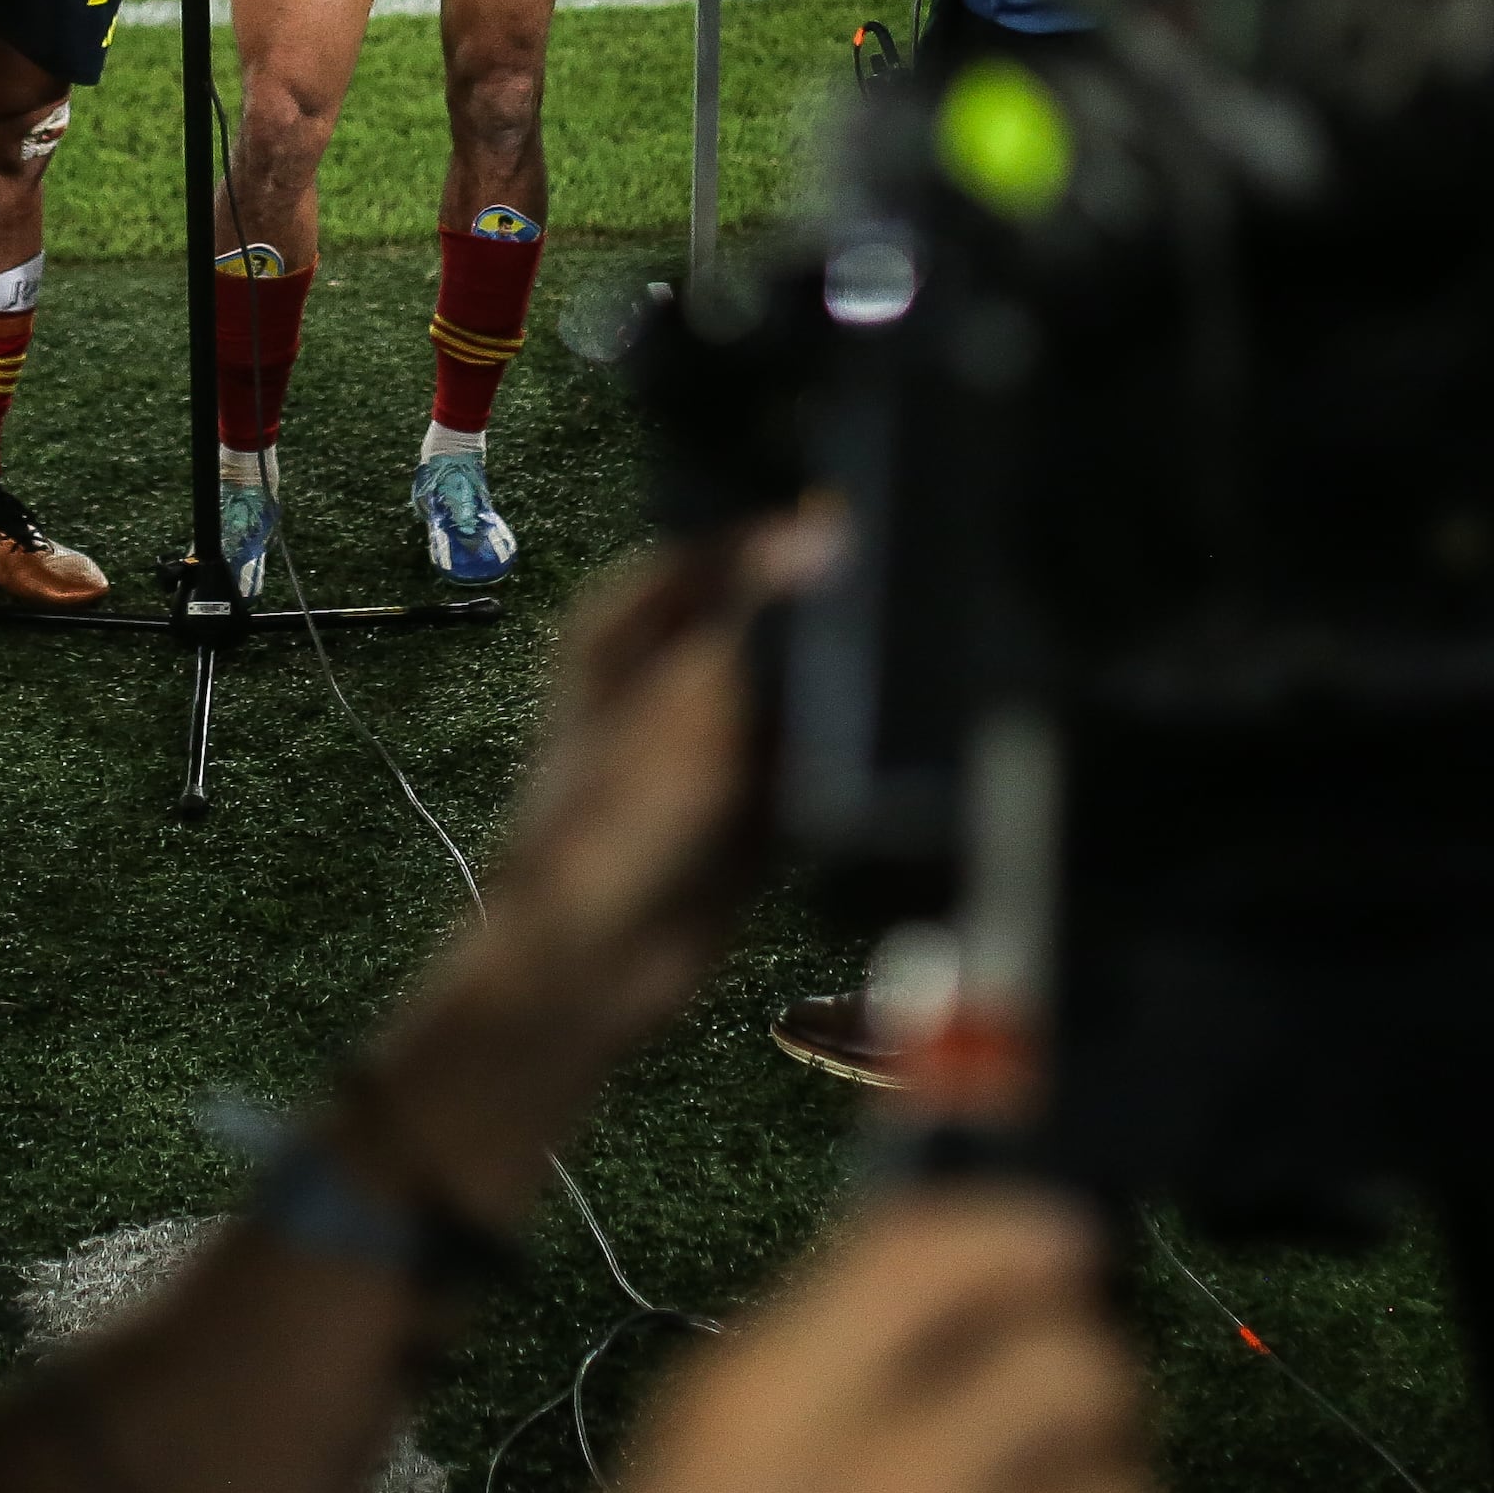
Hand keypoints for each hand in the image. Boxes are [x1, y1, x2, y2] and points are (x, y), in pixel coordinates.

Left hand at [348, 520, 827, 1212]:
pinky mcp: (757, 789)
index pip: (735, 544)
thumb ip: (757, 610)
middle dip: (832, 622)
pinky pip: (822, 749)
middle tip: (897, 626)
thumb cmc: (610, 825)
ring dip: (843, 692)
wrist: (595, 964)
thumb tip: (821, 528)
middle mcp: (676, 658)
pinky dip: (845, 753)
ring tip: (886, 695)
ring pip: (809, 680)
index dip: (801, 539)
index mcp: (633, 613)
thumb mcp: (687, 697)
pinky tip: (876, 753)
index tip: (876, 542)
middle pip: (780, 611)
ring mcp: (718, 725)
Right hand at [560, 1191, 1169, 1492]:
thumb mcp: (697, 1464)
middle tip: (1057, 1405)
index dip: (1017, 1227)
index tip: (1058, 1237)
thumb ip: (810, 1355)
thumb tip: (938, 1257)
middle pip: (1070, 1366)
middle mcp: (880, 1490)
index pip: (932, 1252)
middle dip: (1081, 1379)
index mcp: (766, 1414)